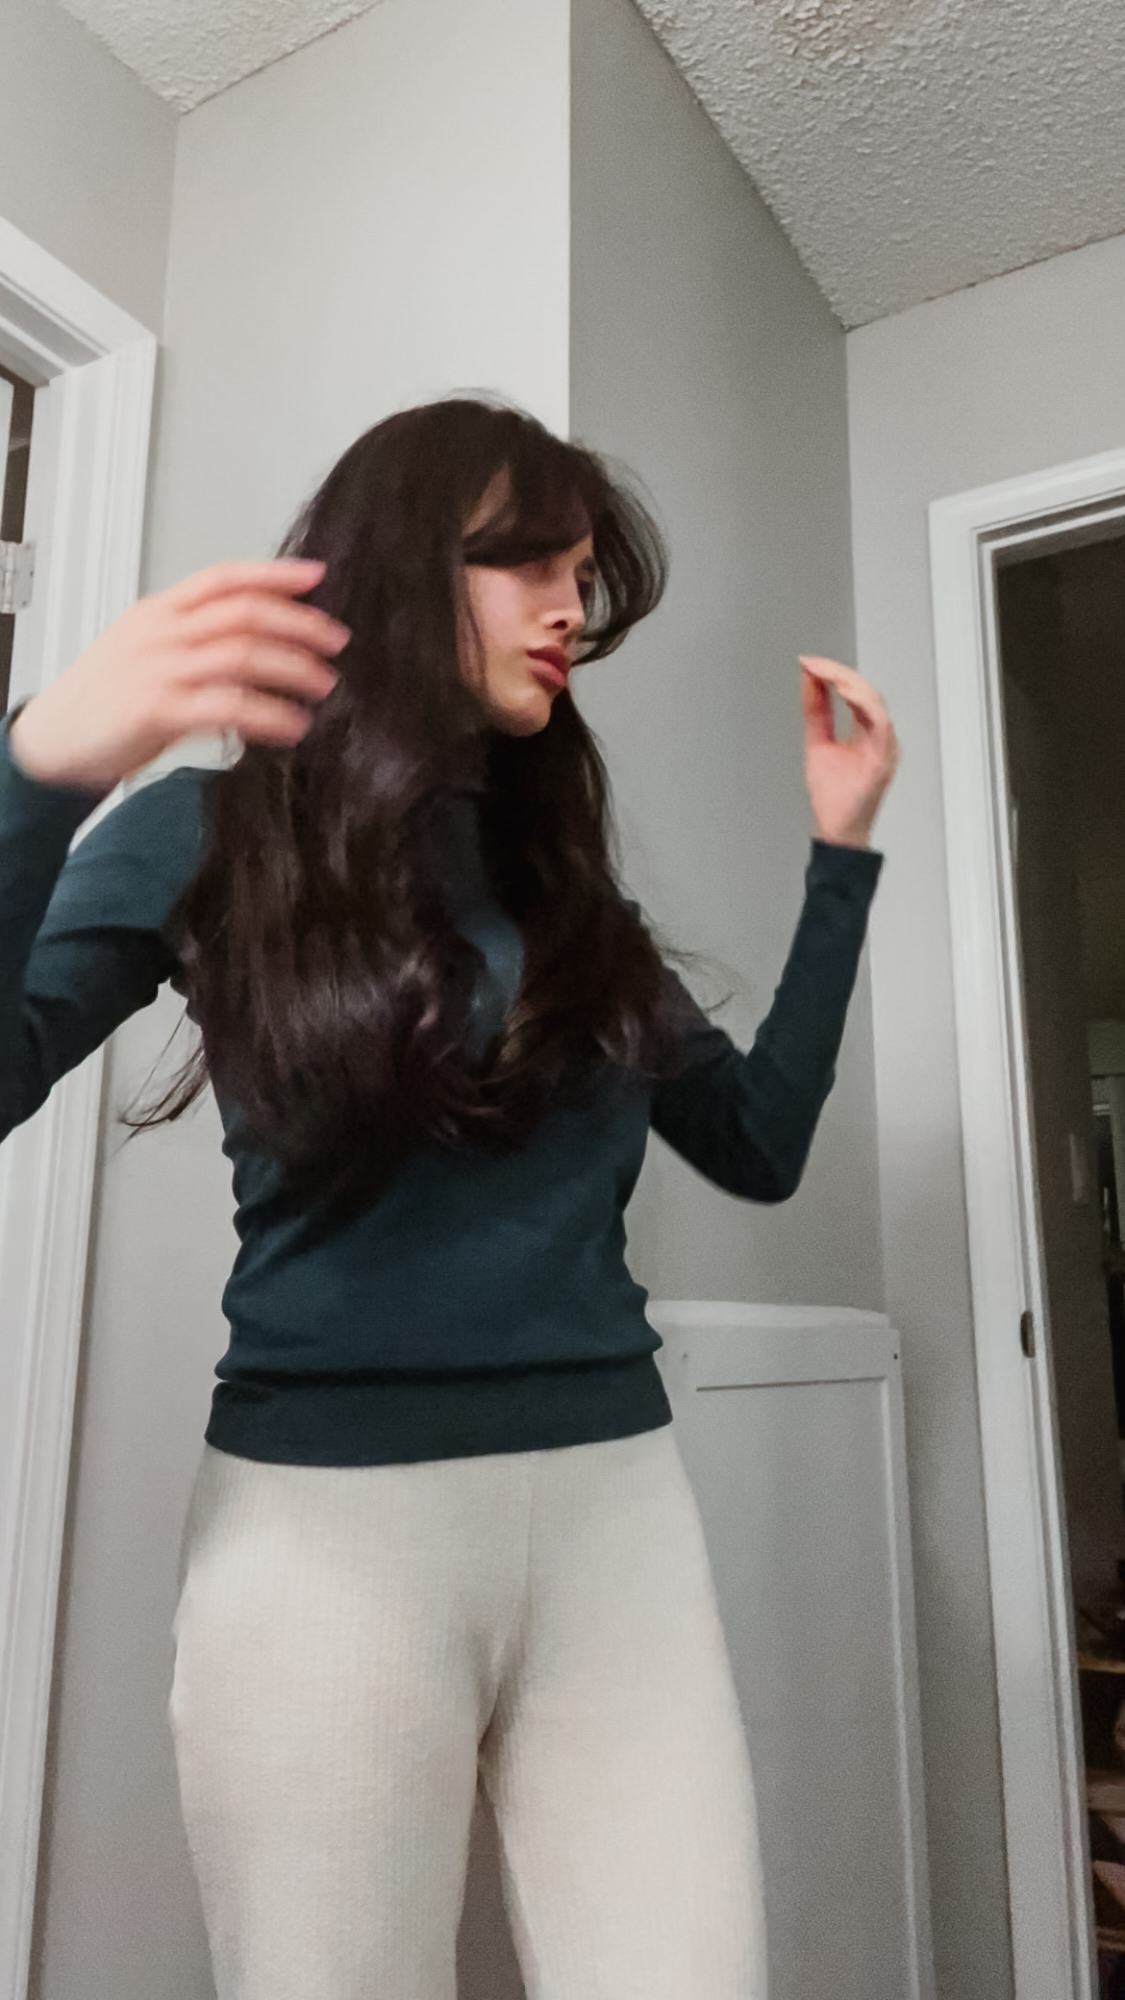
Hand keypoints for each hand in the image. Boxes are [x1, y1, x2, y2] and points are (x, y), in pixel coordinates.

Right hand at [9, 559, 348, 795]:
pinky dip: (270, 715)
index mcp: (157, 613)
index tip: (316, 576)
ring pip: (242, 654)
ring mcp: (158, 669)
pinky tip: (293, 725)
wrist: (52, 741)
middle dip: (299, 624)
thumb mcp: (145, 653)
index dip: (273, 573)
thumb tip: (257, 646)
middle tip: (336, 641)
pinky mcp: (157, 710)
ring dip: (293, 668)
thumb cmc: (102, 701)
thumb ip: (195, 643)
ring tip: (323, 685)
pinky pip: (228, 706)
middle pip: (243, 612)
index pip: (222, 578)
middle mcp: (159, 634)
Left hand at [799, 655, 896, 848]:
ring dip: (851, 685)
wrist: (835, 831)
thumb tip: (809, 678)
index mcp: (866, 732)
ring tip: (829, 676)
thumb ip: (815, 710)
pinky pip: (881, 724)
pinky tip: (845, 694)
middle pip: (866, 692)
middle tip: (815, 665)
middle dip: (839, 673)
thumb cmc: (832, 796)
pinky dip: (864, 705)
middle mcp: (878, 736)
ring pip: (875, 703)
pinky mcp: (883, 760)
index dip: (834, 673)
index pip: (855, 693)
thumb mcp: (817, 742)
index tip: (810, 662)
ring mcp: (884, 747)